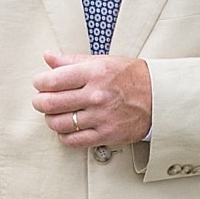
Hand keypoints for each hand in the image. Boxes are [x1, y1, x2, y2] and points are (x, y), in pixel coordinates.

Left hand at [31, 52, 151, 147]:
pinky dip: (64, 135)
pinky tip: (68, 127)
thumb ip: (73, 60)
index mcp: (95, 73)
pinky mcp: (105, 135)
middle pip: (50, 103)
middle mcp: (96, 95)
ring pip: (58, 124)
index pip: (52, 80)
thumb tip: (48, 58)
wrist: (160, 98)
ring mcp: (100, 117)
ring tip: (55, 113)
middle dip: (39, 102)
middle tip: (41, 100)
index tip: (40, 83)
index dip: (40, 82)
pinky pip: (72, 140)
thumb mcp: (105, 61)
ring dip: (51, 119)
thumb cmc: (133, 77)